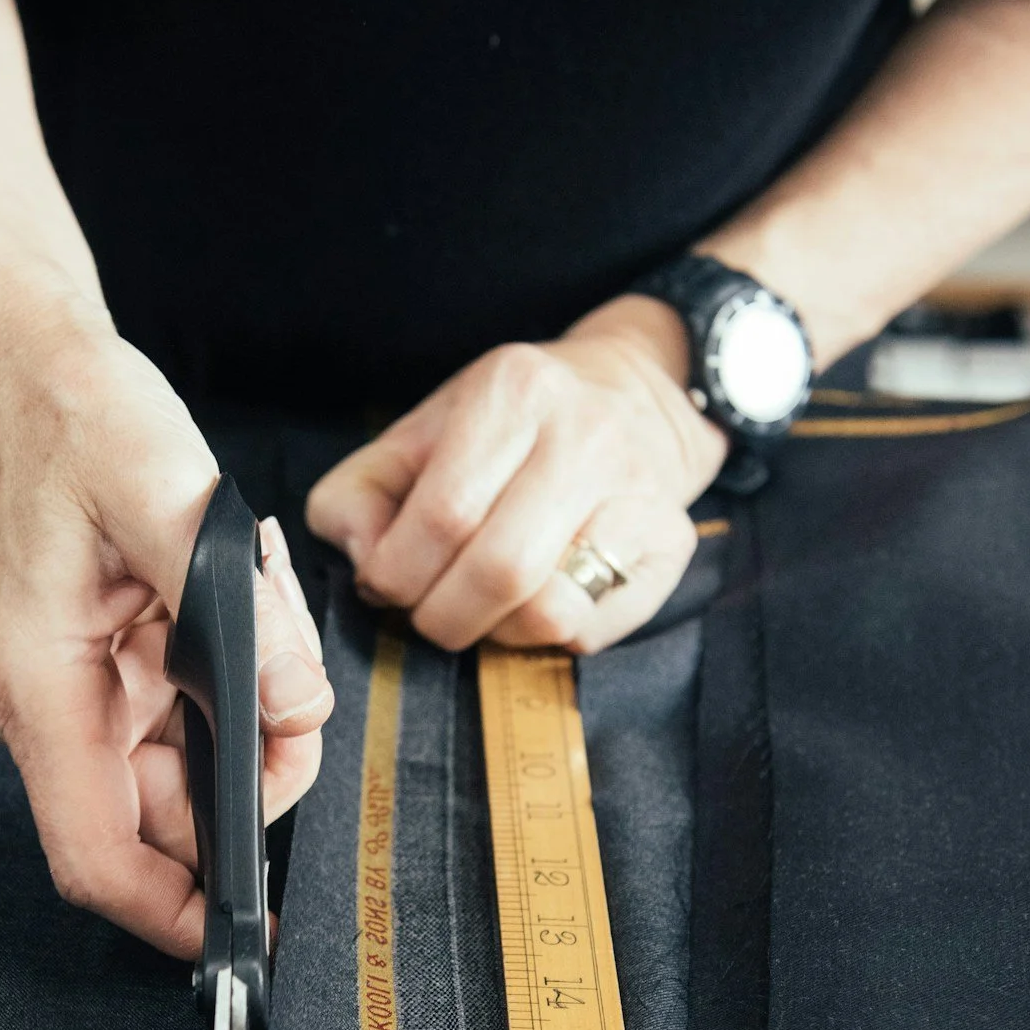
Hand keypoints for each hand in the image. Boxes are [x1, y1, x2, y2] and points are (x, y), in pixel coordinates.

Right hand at [0, 291, 330, 958]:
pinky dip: (234, 686)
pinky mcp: (107, 663)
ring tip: (266, 629)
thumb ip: (243, 617)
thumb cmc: (74, 416)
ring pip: (182, 769)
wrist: (27, 358)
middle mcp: (51, 706)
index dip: (175, 915)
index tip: (248, 938)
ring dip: (246, 729)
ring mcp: (78, 689)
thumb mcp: (168, 497)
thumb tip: (296, 709)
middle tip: (296, 710)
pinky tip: (244, 612)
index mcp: (42, 689)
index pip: (100, 857)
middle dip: (246, 790)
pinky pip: (184, 713)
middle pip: (159, 822)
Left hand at [306, 296, 727, 653]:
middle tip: (428, 610)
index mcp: (514, 394)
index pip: (442, 516)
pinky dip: (544, 636)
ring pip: (549, 611)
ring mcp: (638, 494)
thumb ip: (358, 492)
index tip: (386, 582)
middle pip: (498, 571)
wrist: (636, 393)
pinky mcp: (671, 544)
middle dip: (441, 615)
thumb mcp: (421, 432)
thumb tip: (364, 562)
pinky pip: (592, 629)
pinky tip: (531, 602)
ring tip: (480, 608)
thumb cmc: (512, 425)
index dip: (397, 574)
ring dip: (494, 632)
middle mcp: (585, 438)